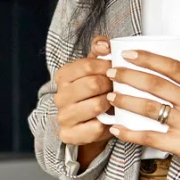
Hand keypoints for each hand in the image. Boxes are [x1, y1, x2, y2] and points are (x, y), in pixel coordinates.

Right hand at [53, 37, 113, 166]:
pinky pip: (95, 128)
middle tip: (120, 88)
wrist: (91, 125)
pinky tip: (111, 121)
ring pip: (96, 105)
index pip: (87, 65)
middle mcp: (59, 96)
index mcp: (63, 76)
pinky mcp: (68, 135)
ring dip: (112, 104)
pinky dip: (108, 125)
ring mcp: (63, 116)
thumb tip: (105, 44)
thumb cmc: (97, 93)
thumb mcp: (97, 69)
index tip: (118, 70)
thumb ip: (100, 51)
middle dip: (112, 85)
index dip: (108, 66)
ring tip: (117, 103)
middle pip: (92, 84)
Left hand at [106, 49, 179, 179]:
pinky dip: (130, 133)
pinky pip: (151, 137)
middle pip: (157, 84)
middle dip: (129, 76)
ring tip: (111, 97)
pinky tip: (117, 129)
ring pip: (151, 109)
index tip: (128, 53)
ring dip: (126, 101)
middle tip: (112, 73)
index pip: (172, 67)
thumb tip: (151, 74)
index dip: (148, 58)